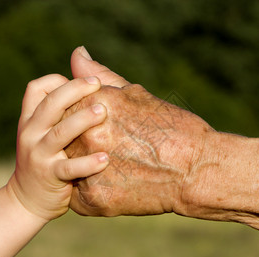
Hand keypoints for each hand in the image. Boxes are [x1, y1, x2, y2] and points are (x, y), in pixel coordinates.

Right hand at [6, 74, 109, 220]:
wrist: (27, 200)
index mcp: (31, 119)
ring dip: (82, 120)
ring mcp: (39, 154)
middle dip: (75, 90)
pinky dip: (87, 163)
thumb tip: (80, 67)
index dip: (59, 81)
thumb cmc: (46, 160)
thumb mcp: (45, 132)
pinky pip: (69, 168)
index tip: (86, 81)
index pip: (36, 89)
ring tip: (103, 112)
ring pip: (60, 133)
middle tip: (98, 84)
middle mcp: (32, 133)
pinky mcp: (50, 176)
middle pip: (50, 104)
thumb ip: (60, 109)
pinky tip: (105, 159)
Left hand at [65, 48, 212, 215]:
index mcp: (91, 105)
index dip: (78, 120)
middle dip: (79, 145)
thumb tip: (77, 53)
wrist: (197, 171)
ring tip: (114, 170)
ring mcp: (87, 169)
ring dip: (82, 169)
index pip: (61, 110)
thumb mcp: (136, 95)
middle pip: (62, 140)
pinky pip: (78, 197)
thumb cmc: (172, 128)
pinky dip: (92, 192)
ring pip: (67, 170)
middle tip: (111, 152)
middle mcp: (84, 135)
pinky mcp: (93, 200)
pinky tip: (116, 186)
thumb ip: (99, 76)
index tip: (102, 130)